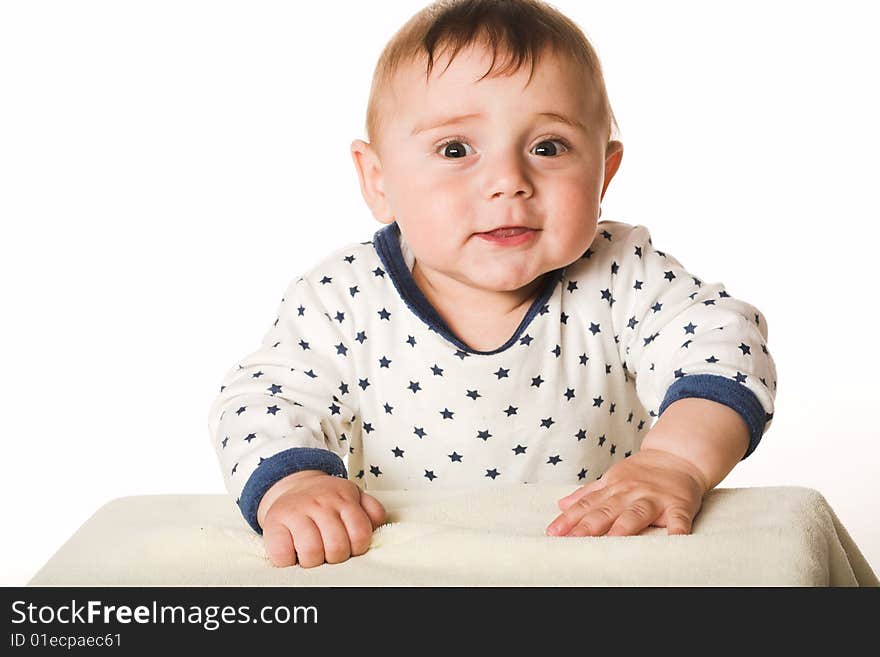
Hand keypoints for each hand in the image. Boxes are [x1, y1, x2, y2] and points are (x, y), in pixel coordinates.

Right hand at [257, 470, 386, 567]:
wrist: (293, 485)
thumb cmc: (325, 500)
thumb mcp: (351, 496)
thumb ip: (370, 509)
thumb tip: (377, 524)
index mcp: (343, 498)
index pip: (360, 534)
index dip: (357, 548)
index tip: (350, 548)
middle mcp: (320, 502)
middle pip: (337, 547)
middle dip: (335, 557)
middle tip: (329, 552)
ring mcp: (296, 512)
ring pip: (312, 554)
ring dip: (313, 561)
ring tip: (312, 554)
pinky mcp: (273, 523)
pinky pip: (283, 555)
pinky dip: (288, 561)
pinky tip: (292, 552)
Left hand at [545, 448, 707, 537]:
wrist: (677, 456)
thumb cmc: (642, 474)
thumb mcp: (612, 478)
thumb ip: (588, 494)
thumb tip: (561, 505)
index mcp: (613, 488)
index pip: (588, 505)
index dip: (570, 518)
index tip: (554, 532)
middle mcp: (631, 492)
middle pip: (607, 510)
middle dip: (588, 526)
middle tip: (571, 539)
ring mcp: (655, 498)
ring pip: (636, 513)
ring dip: (623, 527)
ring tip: (610, 541)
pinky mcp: (679, 505)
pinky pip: (678, 520)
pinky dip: (677, 530)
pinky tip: (674, 541)